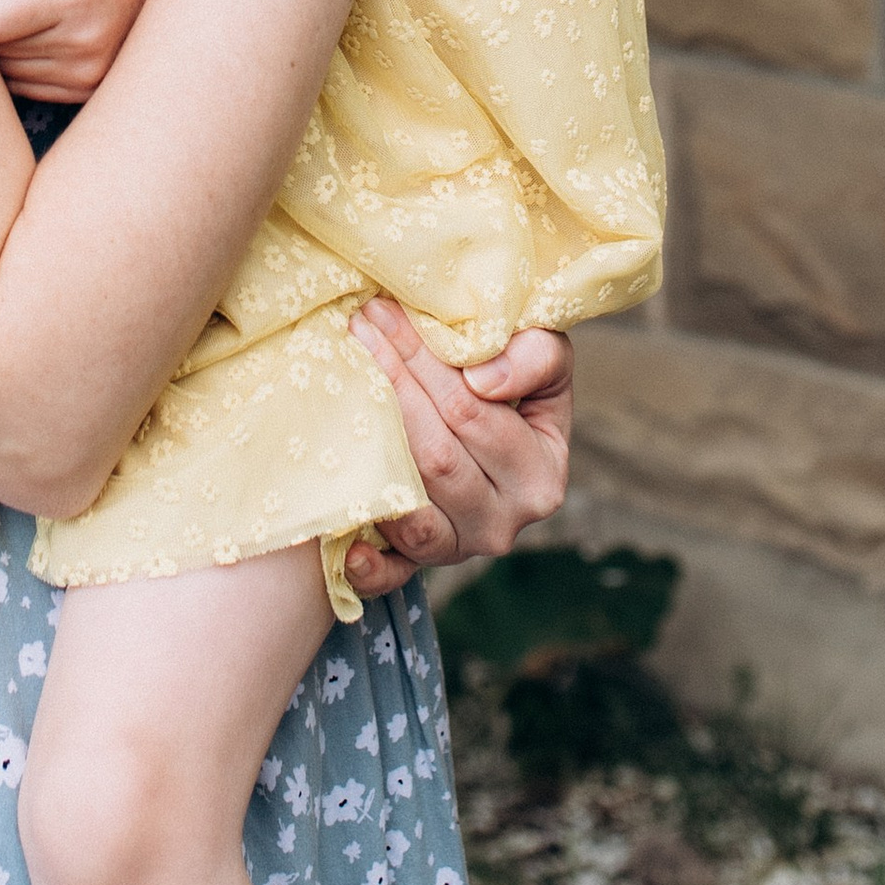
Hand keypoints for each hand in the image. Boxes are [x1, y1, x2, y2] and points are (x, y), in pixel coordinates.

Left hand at [342, 298, 573, 601]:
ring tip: (340, 379)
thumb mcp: (544, 359)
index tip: (386, 311)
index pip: (474, 412)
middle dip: (393, 384)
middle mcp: (504, 523)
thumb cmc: (512, 387)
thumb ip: (534, 358)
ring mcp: (460, 549)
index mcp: (541, 474)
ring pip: (414, 502)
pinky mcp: (419, 567)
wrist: (487, 436)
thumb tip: (484, 382)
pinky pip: (393, 574)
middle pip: (437, 454)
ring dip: (373, 442)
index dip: (426, 362)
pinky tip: (347, 546)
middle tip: (356, 328)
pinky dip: (371, 565)